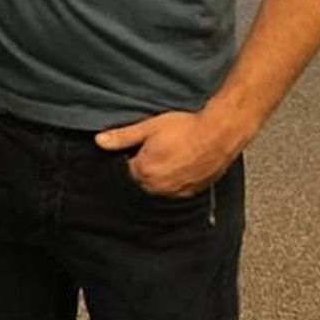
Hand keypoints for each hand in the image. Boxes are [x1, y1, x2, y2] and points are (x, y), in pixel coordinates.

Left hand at [94, 110, 237, 196]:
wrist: (219, 134)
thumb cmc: (187, 128)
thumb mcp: (149, 127)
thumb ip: (123, 137)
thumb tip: (99, 141)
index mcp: (144, 171)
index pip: (126, 169)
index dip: (132, 156)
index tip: (142, 147)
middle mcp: (158, 186)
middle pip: (141, 180)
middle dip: (145, 167)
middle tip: (159, 148)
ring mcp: (176, 192)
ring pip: (159, 187)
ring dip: (160, 175)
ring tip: (172, 155)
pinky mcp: (191, 192)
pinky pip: (176, 190)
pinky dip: (175, 181)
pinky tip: (182, 164)